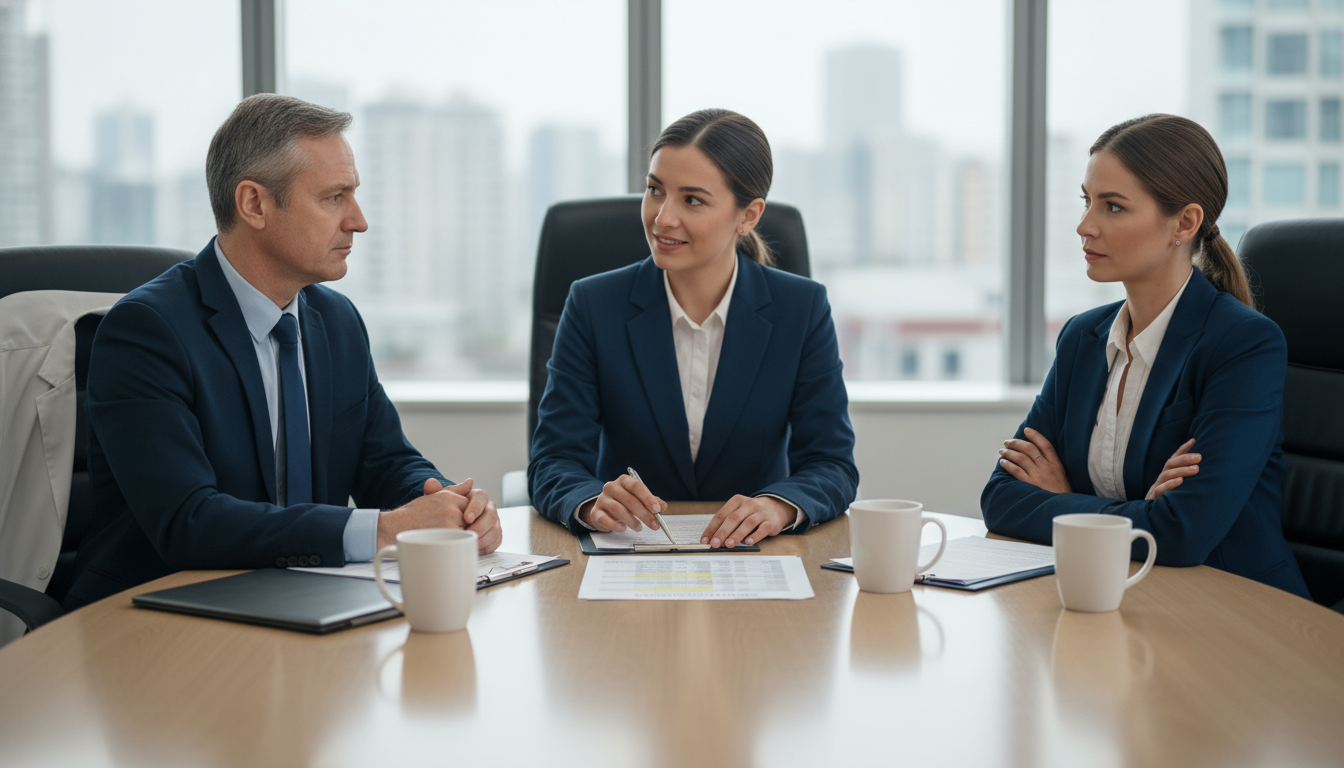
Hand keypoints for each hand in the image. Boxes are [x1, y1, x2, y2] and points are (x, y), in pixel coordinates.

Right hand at [377, 477, 502, 554]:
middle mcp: (451, 509)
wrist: (394, 526)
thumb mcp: (434, 496)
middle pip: (473, 520)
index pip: (471, 506)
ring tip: (454, 541)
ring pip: (470, 532)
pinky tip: (453, 548)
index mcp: (449, 497)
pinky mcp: (446, 538)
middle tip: (458, 534)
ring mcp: (449, 524)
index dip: (468, 517)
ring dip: (466, 538)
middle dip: (468, 528)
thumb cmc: (413, 513)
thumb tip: (470, 482)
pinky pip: (463, 542)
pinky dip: (461, 546)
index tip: (461, 523)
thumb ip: (455, 490)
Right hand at [577, 474, 666, 532]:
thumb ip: (652, 502)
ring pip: (618, 509)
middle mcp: (611, 487)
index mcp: (624, 481)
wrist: (604, 510)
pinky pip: (604, 519)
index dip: (647, 498)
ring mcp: (602, 499)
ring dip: (631, 520)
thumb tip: (662, 506)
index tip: (657, 509)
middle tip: (654, 525)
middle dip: (644, 513)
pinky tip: (623, 529)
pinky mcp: (596, 512)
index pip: (636, 486)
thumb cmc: (624, 503)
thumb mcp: (639, 499)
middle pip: (629, 499)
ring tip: (639, 528)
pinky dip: (615, 525)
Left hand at [700, 495, 795, 547]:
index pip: (721, 515)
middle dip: (723, 532)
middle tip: (715, 543)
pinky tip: (748, 542)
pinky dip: (755, 536)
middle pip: (733, 518)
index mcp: (737, 501)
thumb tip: (714, 539)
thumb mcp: (739, 512)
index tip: (705, 540)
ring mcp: (760, 513)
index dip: (712, 528)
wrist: (776, 507)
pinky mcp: (770, 522)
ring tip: (729, 544)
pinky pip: (762, 529)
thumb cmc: (751, 512)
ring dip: (737, 535)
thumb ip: (727, 523)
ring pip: (747, 523)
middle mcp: (748, 505)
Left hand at [998, 427, 1071, 494]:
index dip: (1035, 435)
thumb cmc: (1060, 493)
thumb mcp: (1061, 476)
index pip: (1046, 445)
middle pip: (1030, 449)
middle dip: (1016, 443)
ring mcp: (1039, 476)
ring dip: (1009, 452)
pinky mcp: (1031, 485)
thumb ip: (1051, 465)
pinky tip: (1003, 462)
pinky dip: (1008, 464)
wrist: (1063, 508)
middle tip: (1007, 442)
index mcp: (1057, 465)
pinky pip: (1016, 471)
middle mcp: (1047, 468)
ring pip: (1021, 458)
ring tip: (1002, 451)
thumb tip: (1034, 454)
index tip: (1026, 430)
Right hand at [1146, 439, 1199, 500]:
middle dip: (1184, 459)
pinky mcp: (1154, 498)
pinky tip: (1180, 481)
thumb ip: (1185, 479)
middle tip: (1199, 457)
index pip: (1174, 459)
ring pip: (1166, 475)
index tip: (1194, 441)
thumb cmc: (1169, 503)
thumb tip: (1201, 469)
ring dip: (1181, 470)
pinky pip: (1160, 489)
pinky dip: (1170, 484)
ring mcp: (1156, 488)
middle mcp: (1161, 479)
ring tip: (1196, 469)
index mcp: (1167, 476)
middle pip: (1170, 464)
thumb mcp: (1178, 490)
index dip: (1183, 449)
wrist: (1152, 520)